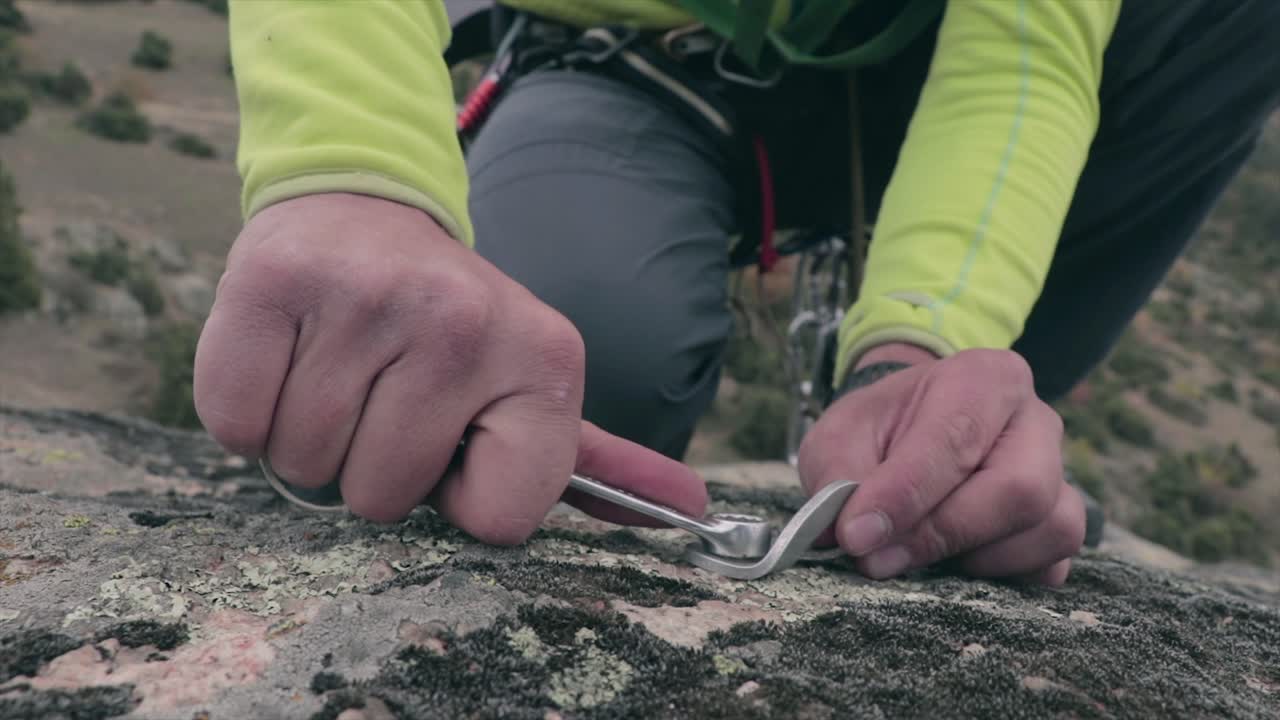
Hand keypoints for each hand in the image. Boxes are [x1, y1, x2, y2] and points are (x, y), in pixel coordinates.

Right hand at [194, 192, 705, 540]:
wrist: (364, 209)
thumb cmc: (450, 327)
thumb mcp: (532, 383)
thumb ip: (600, 460)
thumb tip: (692, 510)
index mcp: (544, 360)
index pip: (498, 522)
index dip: (461, 498)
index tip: (456, 440)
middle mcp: (463, 323)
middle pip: (382, 499)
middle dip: (372, 467)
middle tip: (384, 396)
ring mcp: (368, 298)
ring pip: (305, 467)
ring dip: (310, 440)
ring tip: (340, 371)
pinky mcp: (274, 281)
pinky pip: (237, 424)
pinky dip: (250, 411)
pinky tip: (288, 357)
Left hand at [798, 345, 1083, 584]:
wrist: (905, 436)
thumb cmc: (877, 432)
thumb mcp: (839, 438)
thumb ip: (841, 478)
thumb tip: (852, 536)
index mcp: (983, 379)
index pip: (956, 439)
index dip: (906, 495)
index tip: (857, 534)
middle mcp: (1036, 422)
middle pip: (1020, 489)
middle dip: (942, 533)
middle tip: (878, 558)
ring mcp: (1059, 475)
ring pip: (1048, 531)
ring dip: (974, 559)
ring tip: (915, 553)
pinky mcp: (1061, 525)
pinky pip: (1052, 566)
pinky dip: (1002, 578)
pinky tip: (953, 564)